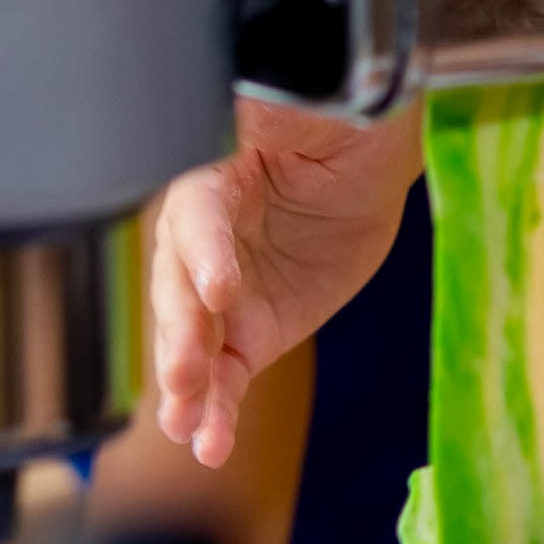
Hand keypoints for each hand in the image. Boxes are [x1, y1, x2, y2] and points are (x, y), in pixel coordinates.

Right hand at [152, 99, 417, 469]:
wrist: (363, 149)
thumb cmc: (324, 112)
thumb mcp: (301, 99)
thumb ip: (270, 110)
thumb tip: (255, 101)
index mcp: (206, 177)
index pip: (197, 217)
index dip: (206, 253)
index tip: (220, 288)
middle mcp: (202, 242)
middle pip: (181, 291)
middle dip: (181, 336)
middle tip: (184, 374)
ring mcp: (223, 293)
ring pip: (194, 344)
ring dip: (188, 387)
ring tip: (185, 423)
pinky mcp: (252, 331)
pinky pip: (226, 378)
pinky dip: (216, 413)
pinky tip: (209, 443)